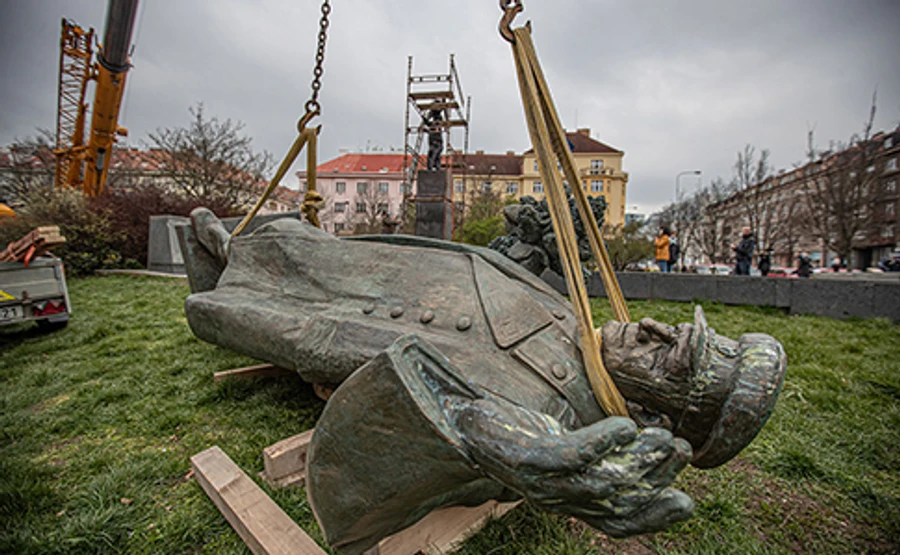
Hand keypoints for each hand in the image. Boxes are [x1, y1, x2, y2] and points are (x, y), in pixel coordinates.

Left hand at [451, 396, 693, 536]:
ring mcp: (540, 481)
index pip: (615, 523)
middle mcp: (555, 498)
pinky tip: (625, 428)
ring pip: (599, 482)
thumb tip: (643, 446)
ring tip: (662, 438)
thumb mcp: (560, 449)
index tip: (686, 502)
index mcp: (566, 501)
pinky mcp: (526, 458)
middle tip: (680, 451)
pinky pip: (570, 456)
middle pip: (615, 501)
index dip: (652, 518)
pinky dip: (601, 444)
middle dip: (653, 479)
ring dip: (637, 462)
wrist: (461, 420)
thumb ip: (595, 457)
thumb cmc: (515, 433)